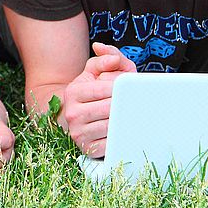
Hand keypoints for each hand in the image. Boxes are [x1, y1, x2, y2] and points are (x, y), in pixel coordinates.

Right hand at [62, 42, 136, 157]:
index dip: (119, 86)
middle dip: (124, 103)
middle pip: (109, 108)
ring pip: (111, 126)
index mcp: (73, 92)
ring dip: (125, 119)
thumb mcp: (96, 71)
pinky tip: (125, 128)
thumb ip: (106, 58)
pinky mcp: (88, 148)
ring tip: (131, 113)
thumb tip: (113, 59)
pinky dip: (121, 135)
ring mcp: (78, 133)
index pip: (103, 88)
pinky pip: (111, 143)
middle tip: (135, 101)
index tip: (127, 86)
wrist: (79, 115)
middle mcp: (72, 113)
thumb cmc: (93, 91)